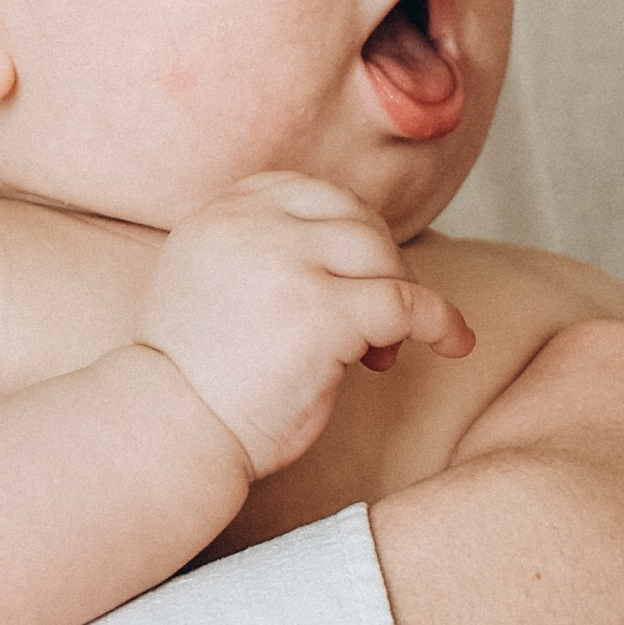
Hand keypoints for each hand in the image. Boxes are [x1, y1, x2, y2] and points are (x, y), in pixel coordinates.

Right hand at [140, 172, 472, 478]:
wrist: (171, 431)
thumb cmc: (199, 373)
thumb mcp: (215, 278)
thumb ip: (265, 247)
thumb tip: (363, 246)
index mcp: (223, 211)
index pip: (315, 193)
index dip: (349, 234)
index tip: (356, 278)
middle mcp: (252, 224)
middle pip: (356, 218)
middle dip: (378, 268)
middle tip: (373, 327)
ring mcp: (288, 262)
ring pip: (383, 256)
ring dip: (397, 300)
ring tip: (376, 354)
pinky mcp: (322, 311)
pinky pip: (408, 303)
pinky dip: (440, 322)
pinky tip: (452, 344)